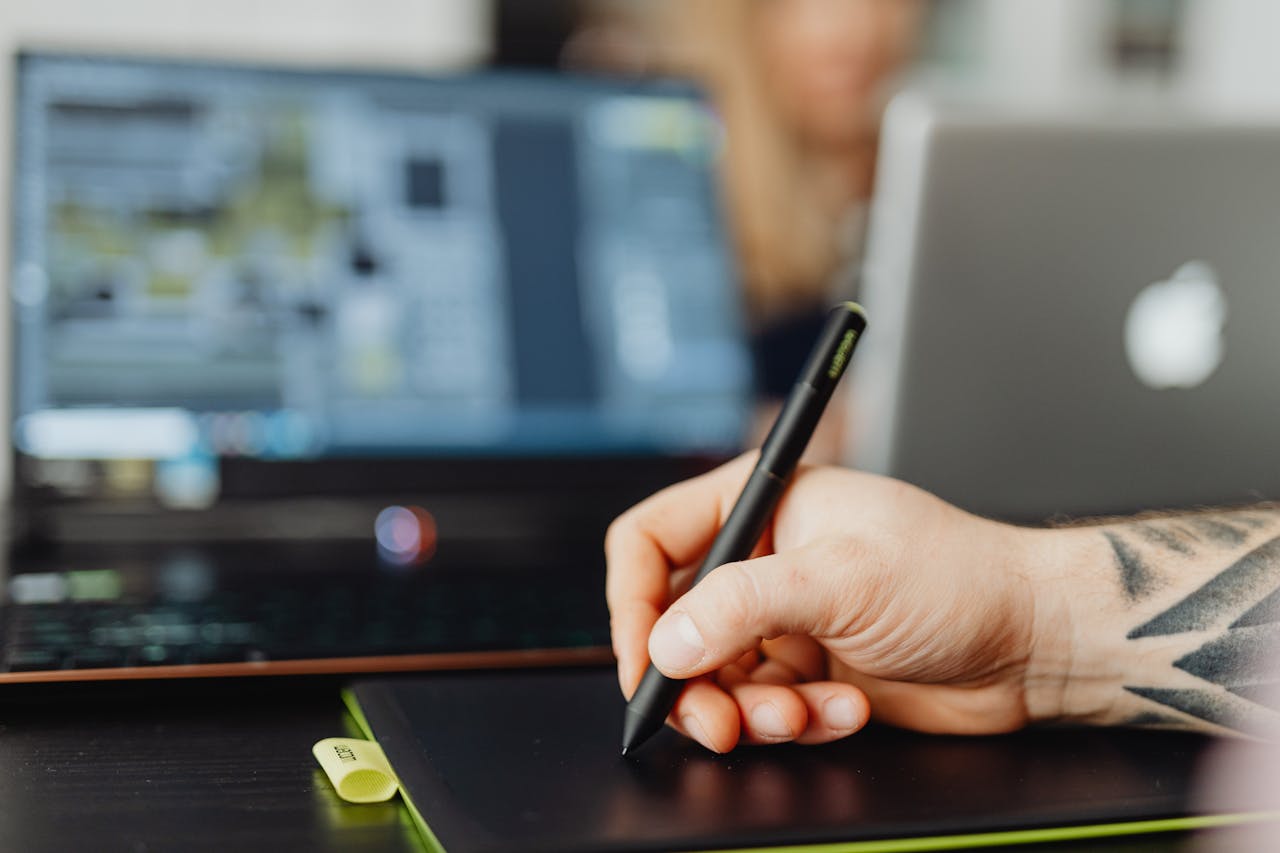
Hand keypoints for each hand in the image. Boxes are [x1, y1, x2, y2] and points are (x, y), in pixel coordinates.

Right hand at [605, 453, 1049, 752]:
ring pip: (714, 679)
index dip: (631, 602)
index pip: (649, 542)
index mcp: (757, 504)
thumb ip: (743, 607)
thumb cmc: (956, 576)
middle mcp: (761, 560)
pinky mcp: (807, 671)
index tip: (643, 658)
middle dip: (692, 682)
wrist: (1034, 641)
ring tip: (798, 716)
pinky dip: (794, 722)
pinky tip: (845, 710)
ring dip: (749, 712)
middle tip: (715, 722)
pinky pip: (762, 709)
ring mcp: (783, 620)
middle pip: (673, 625)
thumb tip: (666, 644)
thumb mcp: (841, 579)